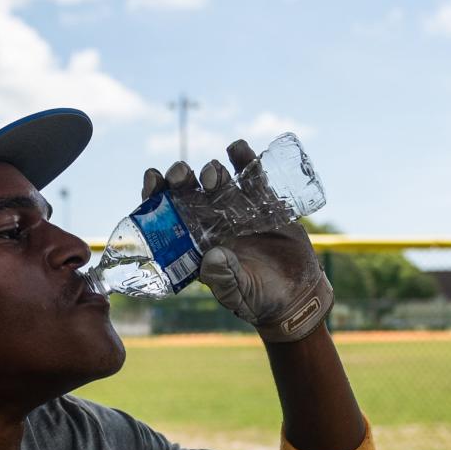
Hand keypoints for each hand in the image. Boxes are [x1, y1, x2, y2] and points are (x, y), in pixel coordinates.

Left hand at [141, 140, 332, 341]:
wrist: (298, 295)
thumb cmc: (260, 300)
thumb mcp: (239, 295)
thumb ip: (224, 279)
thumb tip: (212, 256)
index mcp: (196, 244)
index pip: (167, 216)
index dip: (156, 196)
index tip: (153, 180)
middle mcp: (212, 223)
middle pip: (190, 193)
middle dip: (182, 179)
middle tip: (181, 174)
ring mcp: (238, 211)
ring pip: (219, 183)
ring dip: (213, 172)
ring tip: (214, 174)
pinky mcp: (266, 204)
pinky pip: (253, 178)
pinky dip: (246, 161)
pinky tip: (236, 149)